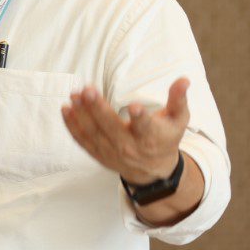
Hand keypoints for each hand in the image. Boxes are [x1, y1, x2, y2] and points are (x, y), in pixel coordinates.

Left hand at [60, 79, 189, 184]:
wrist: (153, 170)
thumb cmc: (165, 138)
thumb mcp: (178, 120)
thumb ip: (179, 99)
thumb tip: (184, 79)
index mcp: (151, 137)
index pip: (145, 127)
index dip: (141, 118)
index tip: (134, 106)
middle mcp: (130, 146)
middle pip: (111, 127)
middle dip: (98, 108)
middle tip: (87, 89)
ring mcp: (112, 152)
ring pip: (93, 133)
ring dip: (81, 114)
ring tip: (74, 95)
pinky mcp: (99, 154)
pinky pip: (82, 140)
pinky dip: (72, 126)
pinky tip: (65, 109)